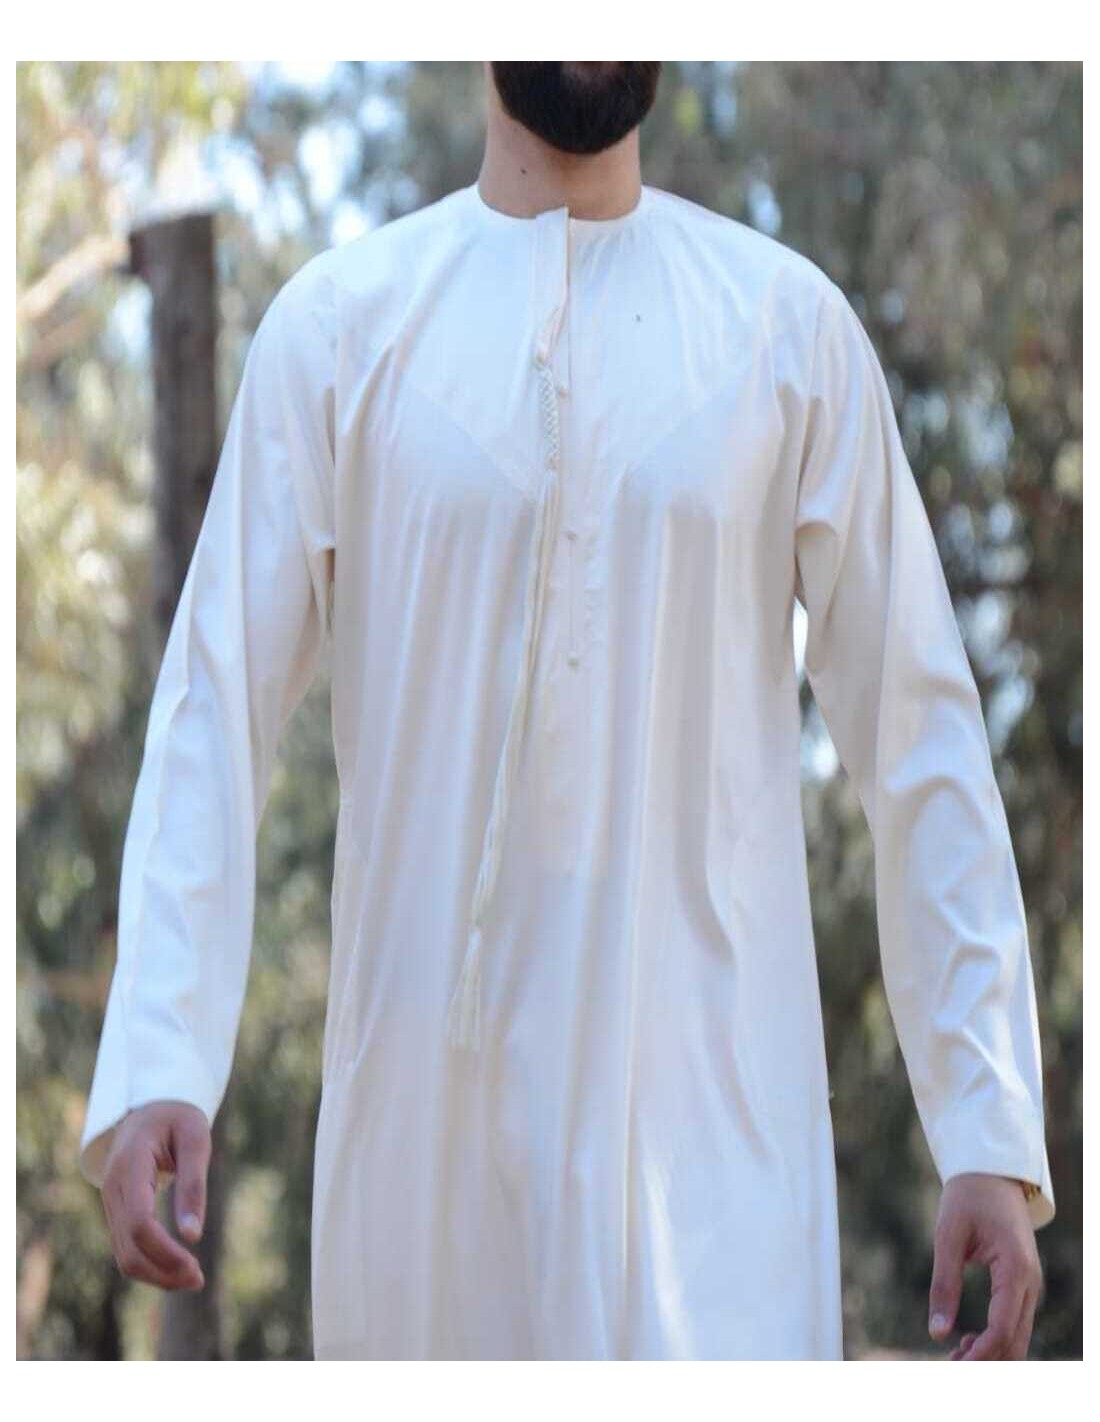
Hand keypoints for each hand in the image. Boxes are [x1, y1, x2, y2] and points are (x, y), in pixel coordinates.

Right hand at [100, 1100, 210, 1290]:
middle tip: (199, 1280)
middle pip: (127, 1247)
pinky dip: (149, 1263)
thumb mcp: (196, 1138)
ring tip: (192, 1278)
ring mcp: (109, 1199)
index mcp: (130, 1163)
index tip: (195, 1266)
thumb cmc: (178, 1117)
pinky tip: (175, 1266)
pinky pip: (125, 1247)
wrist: (150, 1105)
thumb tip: (192, 1235)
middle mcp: (112, 1186)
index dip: (164, 1251)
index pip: (138, 1221)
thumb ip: (194, 1183)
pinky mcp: (116, 1209)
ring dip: (155, 1274)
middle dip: (161, 1271)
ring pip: (123, 1254)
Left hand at [928, 1172, 1043, 1359]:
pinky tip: (967, 1341)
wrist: (990, 1172)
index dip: (981, 1353)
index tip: (954, 1365)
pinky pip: (1015, 1322)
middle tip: (949, 1366)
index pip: (1003, 1326)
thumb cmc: (967, 1197)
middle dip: (986, 1360)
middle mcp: (1030, 1282)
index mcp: (1015, 1268)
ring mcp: (1029, 1284)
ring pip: (1018, 1336)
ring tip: (954, 1356)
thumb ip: (944, 1284)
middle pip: (1016, 1341)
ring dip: (991, 1354)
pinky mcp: (1021, 1283)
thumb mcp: (948, 1236)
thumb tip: (937, 1331)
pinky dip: (996, 1339)